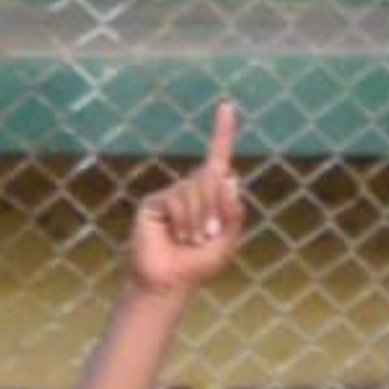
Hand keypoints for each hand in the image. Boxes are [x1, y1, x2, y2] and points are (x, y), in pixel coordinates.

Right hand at [128, 100, 247, 297]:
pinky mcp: (154, 203)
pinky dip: (183, 220)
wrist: (168, 283)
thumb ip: (234, 213)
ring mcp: (171, 194)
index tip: (226, 106)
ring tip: (190, 240)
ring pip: (195, 189)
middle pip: (212, 177)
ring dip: (199, 219)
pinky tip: (176, 236)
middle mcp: (190, 189)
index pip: (217, 159)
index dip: (222, 133)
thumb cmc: (197, 265)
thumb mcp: (226, 241)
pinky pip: (177, 199)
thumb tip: (230, 179)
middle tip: (208, 235)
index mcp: (210, 196)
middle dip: (215, 207)